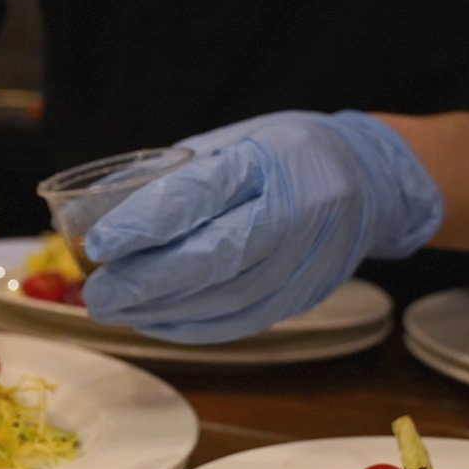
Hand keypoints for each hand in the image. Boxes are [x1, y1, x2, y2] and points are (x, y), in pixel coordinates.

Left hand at [80, 111, 442, 343]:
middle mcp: (293, 212)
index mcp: (268, 160)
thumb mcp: (232, 141)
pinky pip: (243, 321)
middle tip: (96, 295)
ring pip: (226, 300)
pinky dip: (192, 327)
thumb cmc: (285, 154)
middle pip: (212, 258)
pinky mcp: (306, 295)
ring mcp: (305, 259)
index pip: (199, 195)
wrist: (372, 181)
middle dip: (145, 282)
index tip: (98, 245)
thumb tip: (96, 210)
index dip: (144, 223)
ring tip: (113, 309)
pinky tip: (153, 322)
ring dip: (161, 311)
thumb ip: (172, 174)